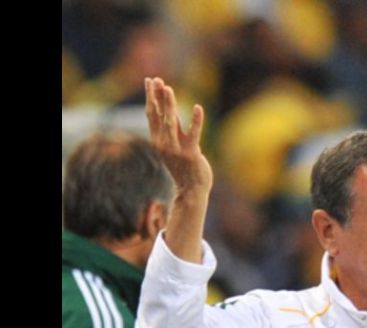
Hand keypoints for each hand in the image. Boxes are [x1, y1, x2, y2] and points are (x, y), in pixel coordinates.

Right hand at [144, 77, 212, 195]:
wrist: (190, 190)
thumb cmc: (183, 167)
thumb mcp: (172, 146)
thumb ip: (172, 129)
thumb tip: (168, 109)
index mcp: (158, 140)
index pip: (152, 114)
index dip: (151, 97)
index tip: (150, 80)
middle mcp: (164, 143)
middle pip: (159, 115)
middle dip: (157, 97)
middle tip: (157, 80)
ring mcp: (177, 149)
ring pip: (172, 122)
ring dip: (170, 105)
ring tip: (169, 89)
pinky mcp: (191, 154)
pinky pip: (194, 134)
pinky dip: (196, 120)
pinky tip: (198, 107)